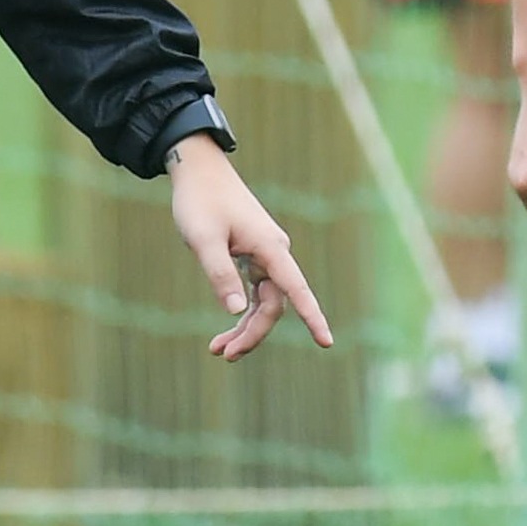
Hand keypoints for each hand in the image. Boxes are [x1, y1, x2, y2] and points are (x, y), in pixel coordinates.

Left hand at [165, 134, 332, 358]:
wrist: (199, 171)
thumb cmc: (200, 202)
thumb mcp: (204, 240)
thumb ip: (220, 274)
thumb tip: (237, 311)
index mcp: (270, 248)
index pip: (297, 291)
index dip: (313, 317)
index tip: (326, 342)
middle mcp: (274, 254)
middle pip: (274, 305)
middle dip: (252, 333)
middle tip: (222, 354)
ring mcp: (265, 256)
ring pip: (264, 302)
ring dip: (245, 327)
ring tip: (217, 350)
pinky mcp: (252, 256)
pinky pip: (255, 292)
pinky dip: (241, 311)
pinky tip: (226, 328)